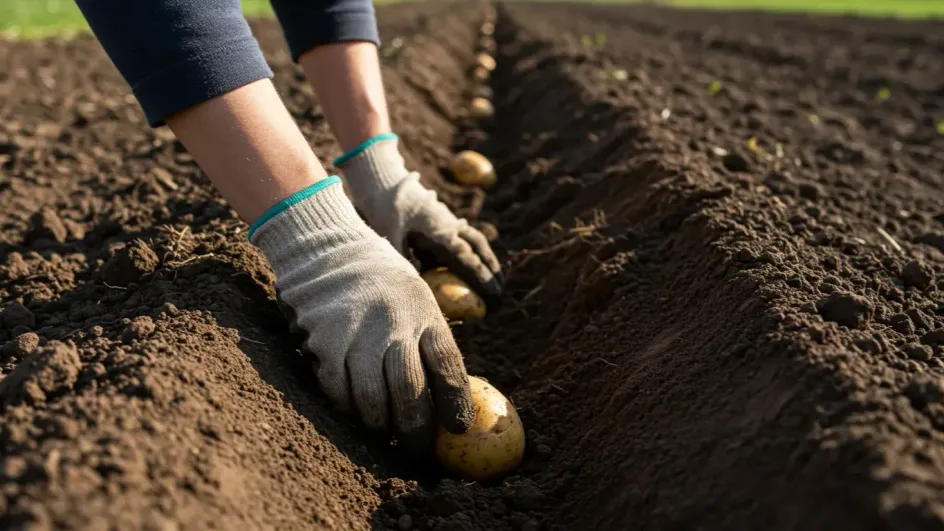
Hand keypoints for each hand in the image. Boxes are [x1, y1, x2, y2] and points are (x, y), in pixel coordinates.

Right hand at [250, 178, 474, 451]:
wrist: (327, 248)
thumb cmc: (381, 281)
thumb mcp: (417, 297)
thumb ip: (430, 339)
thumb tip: (449, 394)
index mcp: (425, 313)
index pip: (448, 366)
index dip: (455, 403)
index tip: (458, 429)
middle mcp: (395, 325)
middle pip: (411, 392)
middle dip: (417, 431)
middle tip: (418, 451)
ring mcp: (358, 334)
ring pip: (373, 399)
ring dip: (381, 427)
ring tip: (386, 438)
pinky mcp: (325, 340)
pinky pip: (338, 390)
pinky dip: (347, 410)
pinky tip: (355, 416)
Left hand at [336, 135, 502, 302]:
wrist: (384, 180)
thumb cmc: (384, 208)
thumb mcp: (389, 234)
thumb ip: (404, 258)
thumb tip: (416, 283)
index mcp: (440, 231)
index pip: (467, 257)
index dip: (482, 276)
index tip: (494, 292)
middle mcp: (449, 225)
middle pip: (479, 248)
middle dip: (492, 268)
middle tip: (501, 290)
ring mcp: (446, 220)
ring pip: (474, 240)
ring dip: (486, 258)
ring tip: (495, 277)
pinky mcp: (440, 219)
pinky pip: (463, 236)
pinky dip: (472, 250)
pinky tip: (471, 263)